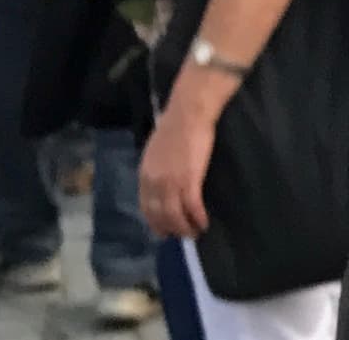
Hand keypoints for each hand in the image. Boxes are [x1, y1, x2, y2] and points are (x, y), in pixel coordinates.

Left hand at [140, 93, 215, 240]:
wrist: (188, 114)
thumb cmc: (175, 127)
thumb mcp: (155, 151)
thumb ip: (155, 169)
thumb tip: (161, 183)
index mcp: (144, 175)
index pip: (146, 207)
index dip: (155, 222)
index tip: (164, 229)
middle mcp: (154, 183)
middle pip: (160, 216)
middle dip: (171, 229)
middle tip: (182, 235)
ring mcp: (171, 183)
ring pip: (175, 216)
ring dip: (186, 228)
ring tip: (195, 233)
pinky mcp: (189, 180)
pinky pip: (192, 207)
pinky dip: (198, 218)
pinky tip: (204, 222)